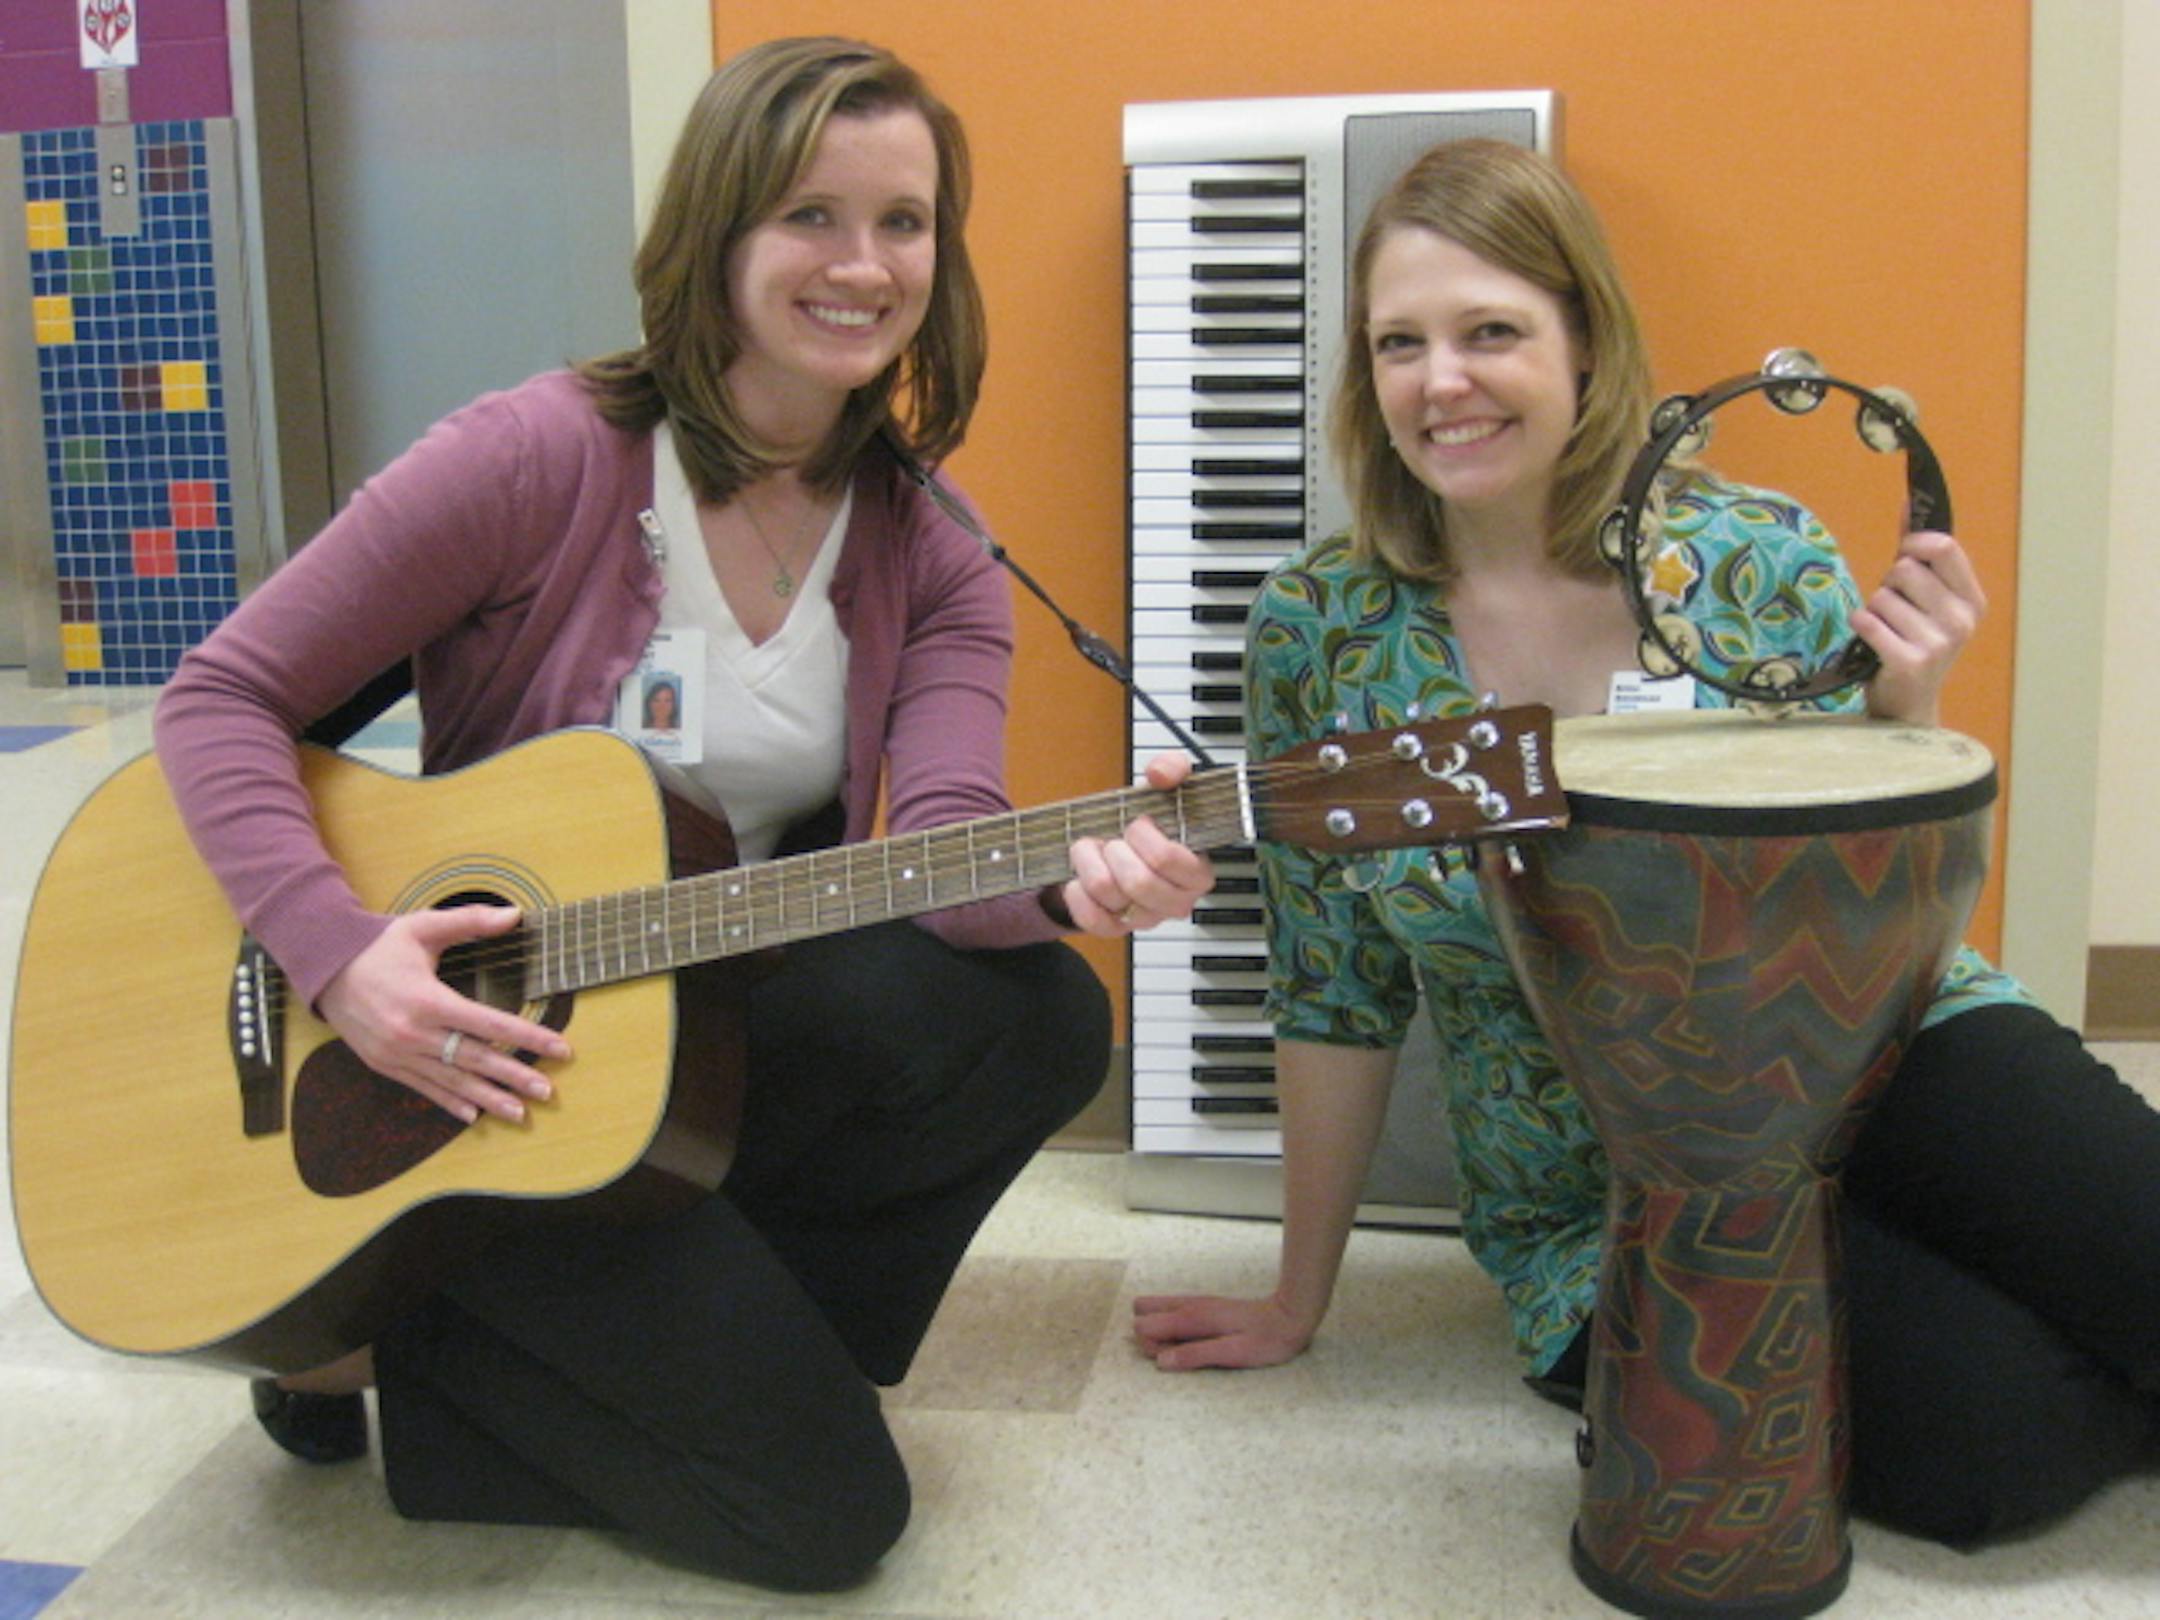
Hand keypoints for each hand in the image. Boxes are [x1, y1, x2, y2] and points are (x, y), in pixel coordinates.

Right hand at [316, 905, 569, 1123]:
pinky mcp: (384, 1064)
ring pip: (452, 1082)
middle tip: (548, 1091)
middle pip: (475, 1060)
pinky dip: (449, 1103)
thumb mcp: (422, 926)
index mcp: (427, 999)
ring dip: (488, 1099)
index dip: (529, 1037)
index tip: (561, 1048)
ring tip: (520, 1112)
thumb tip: (515, 914)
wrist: (324, 968)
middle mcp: (413, 1033)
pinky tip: (473, 1116)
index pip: (490, 1024)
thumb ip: (469, 921)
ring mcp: (397, 1054)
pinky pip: (423, 1088)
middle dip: (515, 1077)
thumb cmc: (379, 945)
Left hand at [1062, 752, 1215, 935]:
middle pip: (1138, 882)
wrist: (1121, 851)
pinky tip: (1080, 877)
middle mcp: (1175, 902)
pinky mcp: (1115, 928)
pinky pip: (1091, 919)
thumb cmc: (1149, 826)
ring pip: (1108, 892)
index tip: (1139, 822)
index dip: (1145, 836)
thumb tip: (1161, 774)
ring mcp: (1145, 918)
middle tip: (1115, 838)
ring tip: (1096, 849)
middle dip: (1117, 850)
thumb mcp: (1164, 791)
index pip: (1169, 860)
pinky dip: (1078, 893)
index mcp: (1197, 873)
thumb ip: (1172, 769)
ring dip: (1090, 862)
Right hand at [1132, 1292, 1315, 1370]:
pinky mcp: (1202, 1307)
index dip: (1151, 1347)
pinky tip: (1194, 1342)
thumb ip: (1195, 1355)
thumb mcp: (1231, 1353)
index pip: (1143, 1325)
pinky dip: (1172, 1329)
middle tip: (1180, 1353)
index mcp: (1190, 1316)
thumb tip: (1160, 1361)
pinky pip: (1171, 1313)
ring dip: (1160, 1333)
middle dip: (1150, 1337)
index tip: (1174, 1358)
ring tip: (1188, 1350)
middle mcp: (1187, 1305)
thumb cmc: (1262, 1340)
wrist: (1288, 1317)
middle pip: (1142, 1313)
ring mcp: (1194, 1303)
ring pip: (1155, 1311)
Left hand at [1853, 529, 1984, 725]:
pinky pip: (1867, 621)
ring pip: (1881, 596)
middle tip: (1895, 608)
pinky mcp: (1909, 661)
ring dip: (1874, 610)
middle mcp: (1962, 620)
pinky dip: (1860, 626)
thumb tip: (1909, 501)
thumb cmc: (1913, 639)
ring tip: (1887, 631)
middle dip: (1888, 583)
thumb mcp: (1925, 596)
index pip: (1943, 547)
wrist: (1907, 702)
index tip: (1903, 554)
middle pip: (1905, 569)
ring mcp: (1939, 643)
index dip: (1913, 544)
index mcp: (1972, 599)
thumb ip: (1918, 551)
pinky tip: (1872, 642)